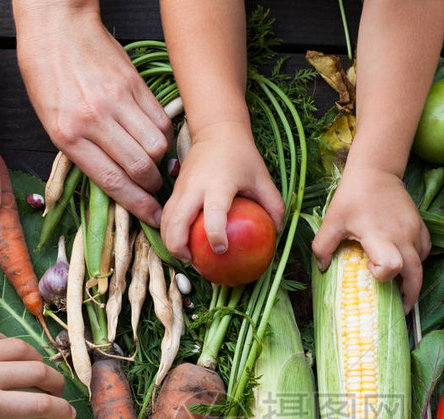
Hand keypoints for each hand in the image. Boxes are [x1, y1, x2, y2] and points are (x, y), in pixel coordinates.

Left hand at [0, 331, 73, 418]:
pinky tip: (12, 355)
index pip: (39, 405)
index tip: (69, 415)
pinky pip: (0, 337)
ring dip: (39, 360)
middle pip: (40, 373)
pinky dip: (12, 346)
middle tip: (59, 393)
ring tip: (41, 371)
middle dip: (57, 383)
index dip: (62, 410)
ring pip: (24, 350)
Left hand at [14, 2, 173, 226]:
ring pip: (157, 148)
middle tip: (152, 189)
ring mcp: (117, 101)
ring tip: (153, 162)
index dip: (138, 205)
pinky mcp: (134, 85)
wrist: (57, 25)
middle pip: (141, 168)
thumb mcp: (52, 122)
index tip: (153, 218)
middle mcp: (94, 119)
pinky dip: (164, 137)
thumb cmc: (47, 75)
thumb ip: (83, 153)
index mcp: (68, 134)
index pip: (112, 181)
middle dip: (152, 187)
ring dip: (160, 163)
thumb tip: (116, 183)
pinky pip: (161, 122)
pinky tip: (155, 139)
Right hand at [160, 120, 283, 261]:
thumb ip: (273, 205)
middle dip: (181, 249)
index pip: (213, 212)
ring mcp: (180, 190)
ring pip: (165, 222)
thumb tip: (278, 232)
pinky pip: (165, 217)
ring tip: (189, 258)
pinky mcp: (173, 192)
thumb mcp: (262, 177)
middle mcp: (194, 188)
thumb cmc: (241, 156)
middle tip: (196, 263)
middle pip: (176, 223)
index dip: (215, 233)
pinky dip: (170, 235)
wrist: (216, 130)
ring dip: (172, 245)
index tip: (221, 249)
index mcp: (218, 183)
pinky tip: (184, 246)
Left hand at [311, 165, 430, 311]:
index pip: (392, 266)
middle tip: (399, 307)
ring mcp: (414, 230)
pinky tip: (406, 264)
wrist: (375, 170)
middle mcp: (401, 235)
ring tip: (401, 289)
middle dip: (409, 295)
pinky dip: (418, 261)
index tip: (368, 269)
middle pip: (415, 275)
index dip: (383, 275)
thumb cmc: (352, 196)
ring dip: (413, 279)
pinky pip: (425, 250)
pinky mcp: (420, 225)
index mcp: (379, 235)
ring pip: (422, 264)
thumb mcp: (332, 221)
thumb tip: (322, 270)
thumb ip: (322, 247)